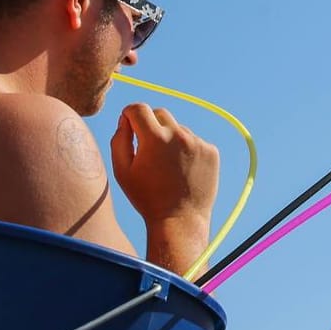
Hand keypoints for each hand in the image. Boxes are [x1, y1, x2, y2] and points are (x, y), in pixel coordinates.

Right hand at [111, 104, 218, 270]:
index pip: (138, 108)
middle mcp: (179, 135)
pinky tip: (181, 171)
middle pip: (160, 114)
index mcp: (154, 138)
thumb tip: (125, 119)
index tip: (128, 125)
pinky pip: (193, 141)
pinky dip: (185, 150)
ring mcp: (197, 142)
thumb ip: (119, 139)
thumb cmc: (147, 198)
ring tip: (166, 168)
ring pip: (178, 129)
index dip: (129, 114)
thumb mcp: (122, 170)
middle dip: (150, 125)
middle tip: (147, 148)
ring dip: (170, 140)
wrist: (179, 221)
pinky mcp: (211, 151)